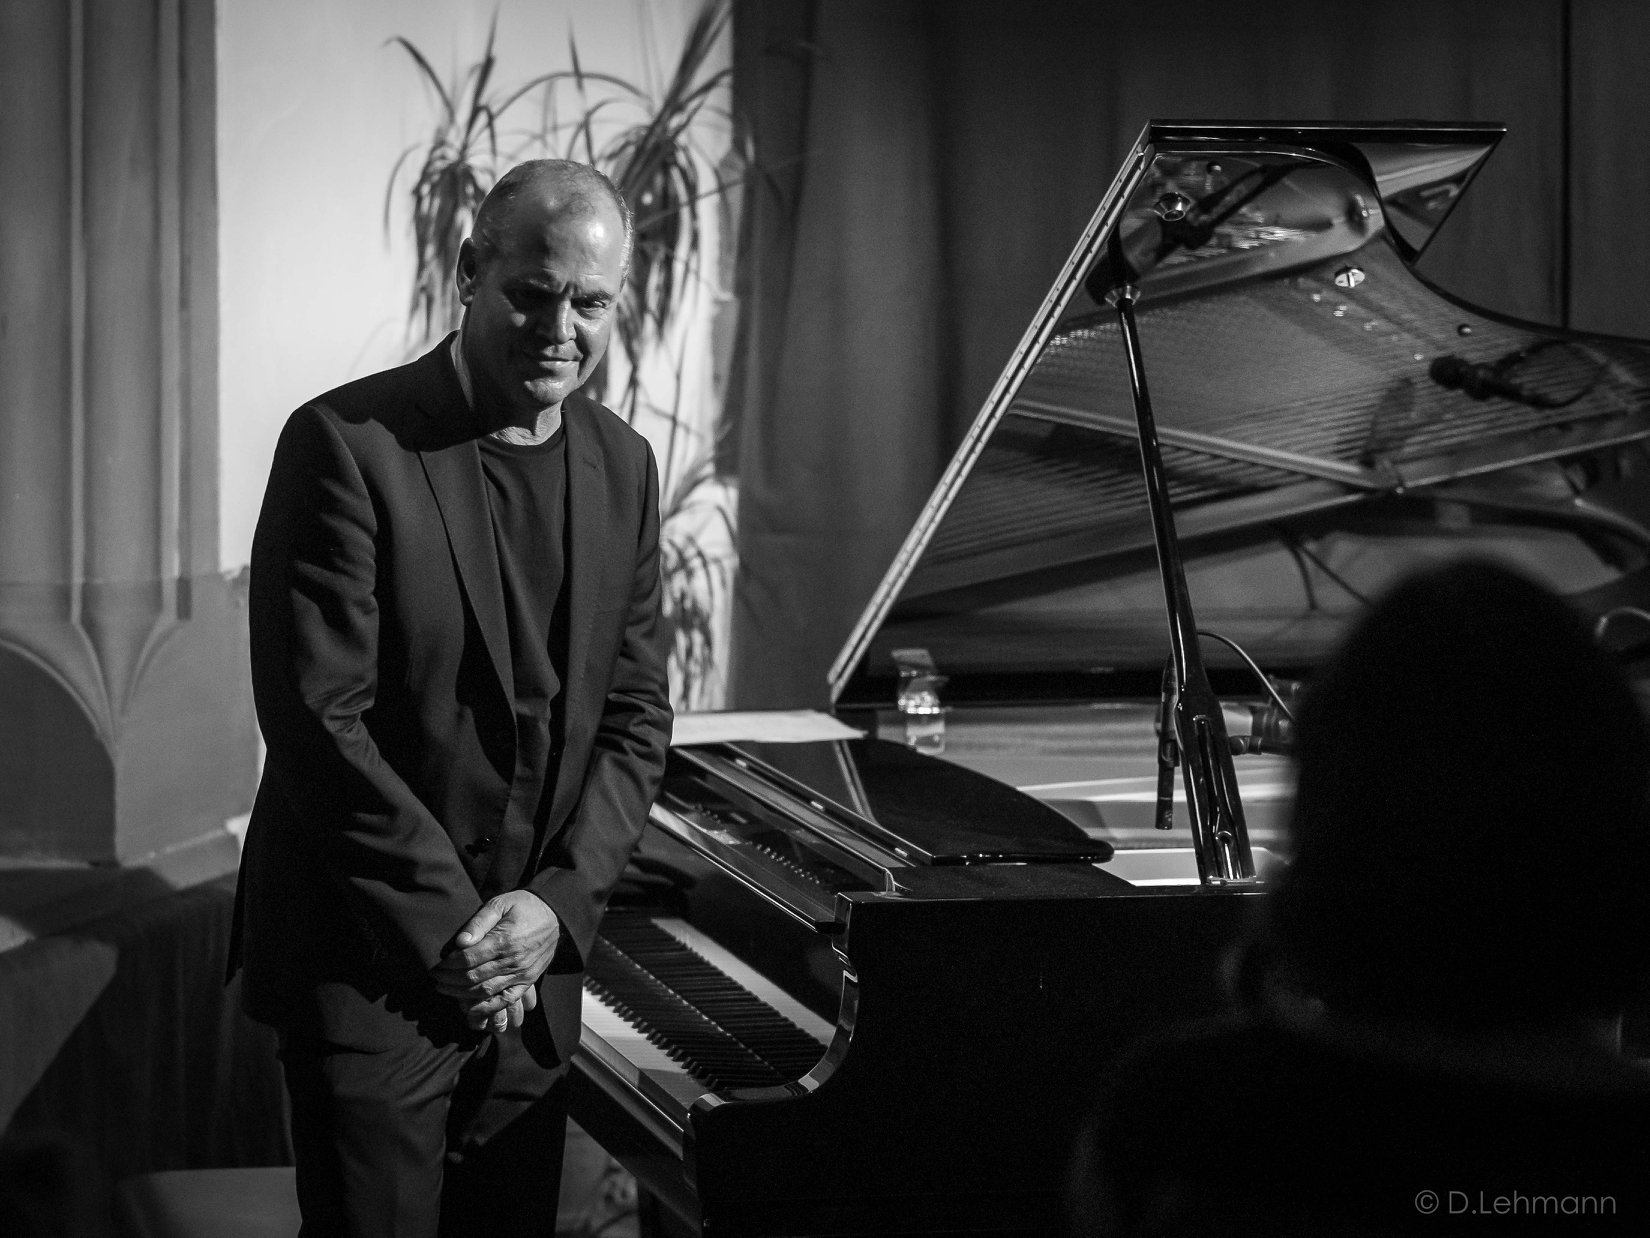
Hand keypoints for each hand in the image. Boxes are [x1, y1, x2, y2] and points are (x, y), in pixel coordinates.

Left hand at [433, 890, 559, 1032]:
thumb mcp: (500, 903)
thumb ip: (479, 922)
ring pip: (486, 991)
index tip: (437, 965)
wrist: (555, 914)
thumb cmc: (523, 906)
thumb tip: (460, 942)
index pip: (468, 959)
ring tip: (445, 990)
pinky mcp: (527, 981)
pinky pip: (506, 1000)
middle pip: (473, 977)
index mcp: (504, 940)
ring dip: (461, 994)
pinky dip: (487, 1008)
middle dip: (449, 980)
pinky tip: (471, 1010)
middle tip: (435, 978)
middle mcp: (513, 960)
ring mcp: (521, 973)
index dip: (448, 965)